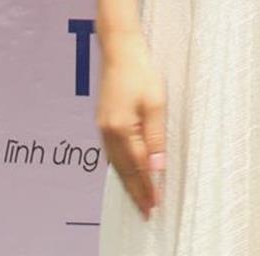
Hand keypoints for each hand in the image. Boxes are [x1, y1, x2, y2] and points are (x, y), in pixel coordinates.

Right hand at [98, 32, 166, 221]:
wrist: (119, 48)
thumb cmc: (140, 70)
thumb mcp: (156, 103)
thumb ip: (156, 137)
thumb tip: (157, 167)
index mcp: (122, 129)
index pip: (138, 167)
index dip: (146, 187)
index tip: (155, 206)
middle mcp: (108, 132)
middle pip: (124, 170)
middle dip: (135, 192)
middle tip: (146, 211)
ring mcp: (103, 126)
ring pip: (116, 163)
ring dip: (127, 181)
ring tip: (138, 198)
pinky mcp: (103, 120)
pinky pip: (111, 151)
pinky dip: (120, 166)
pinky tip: (126, 171)